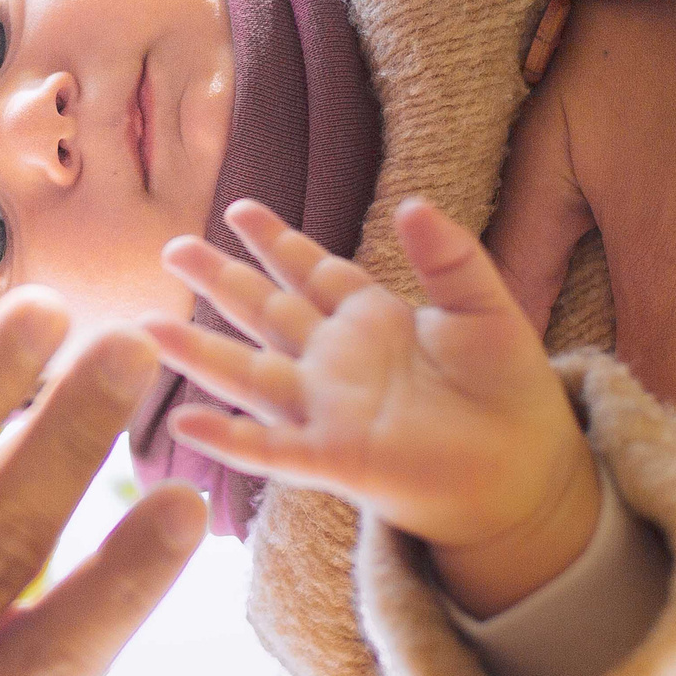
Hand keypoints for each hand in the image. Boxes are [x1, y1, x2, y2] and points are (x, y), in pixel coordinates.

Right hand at [144, 198, 598, 617]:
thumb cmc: (511, 393)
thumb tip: (412, 203)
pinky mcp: (335, 459)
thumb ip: (450, 257)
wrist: (528, 472)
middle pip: (265, 311)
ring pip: (250, 373)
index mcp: (372, 320)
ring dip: (200, 353)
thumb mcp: (486, 308)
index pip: (313, 271)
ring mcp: (329, 410)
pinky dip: (228, 439)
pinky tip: (183, 423)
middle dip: (219, 279)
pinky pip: (270, 448)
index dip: (276, 240)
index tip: (239, 207)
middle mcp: (338, 361)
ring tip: (148, 329)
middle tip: (172, 247)